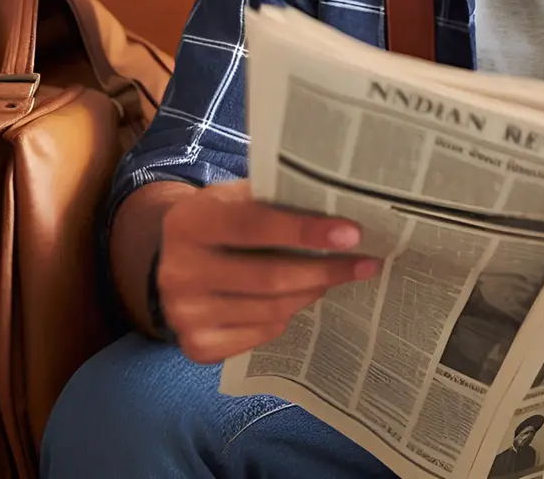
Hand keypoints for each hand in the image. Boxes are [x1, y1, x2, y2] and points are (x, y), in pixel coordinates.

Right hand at [157, 180, 379, 364]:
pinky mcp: (196, 346)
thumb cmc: (223, 219)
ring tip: (336, 275)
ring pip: (272, 308)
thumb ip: (276, 200)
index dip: (305, 231)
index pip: (254, 226)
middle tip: (366, 263)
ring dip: (313, 290)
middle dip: (326, 269)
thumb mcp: (237, 197)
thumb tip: (340, 207)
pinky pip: (262, 333)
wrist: (176, 259)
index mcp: (190, 223)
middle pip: (269, 277)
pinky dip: (289, 314)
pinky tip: (302, 295)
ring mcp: (184, 314)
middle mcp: (179, 272)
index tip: (351, 234)